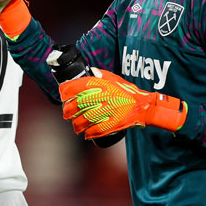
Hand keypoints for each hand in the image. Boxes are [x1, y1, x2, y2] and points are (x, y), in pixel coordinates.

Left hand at [60, 68, 187, 137]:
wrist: (143, 105)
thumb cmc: (128, 92)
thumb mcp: (114, 78)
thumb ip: (101, 74)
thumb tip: (90, 71)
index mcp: (97, 85)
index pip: (72, 87)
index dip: (64, 92)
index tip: (63, 96)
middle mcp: (98, 97)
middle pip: (73, 106)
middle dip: (67, 112)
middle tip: (67, 114)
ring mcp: (103, 111)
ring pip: (80, 121)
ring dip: (76, 125)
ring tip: (76, 127)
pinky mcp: (109, 124)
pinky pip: (92, 131)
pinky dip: (87, 134)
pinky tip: (86, 134)